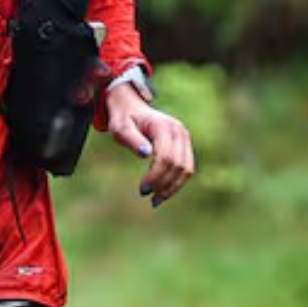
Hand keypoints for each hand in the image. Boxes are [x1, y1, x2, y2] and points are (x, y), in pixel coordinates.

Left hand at [105, 84, 194, 207]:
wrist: (132, 106)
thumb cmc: (124, 119)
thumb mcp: (120, 128)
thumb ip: (131, 139)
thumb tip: (146, 154)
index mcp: (163, 126)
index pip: (166, 157)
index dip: (155, 177)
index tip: (142, 190)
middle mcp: (179, 130)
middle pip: (178, 165)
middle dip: (164, 184)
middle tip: (146, 196)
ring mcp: (185, 137)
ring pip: (187, 169)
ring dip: (173, 187)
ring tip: (156, 200)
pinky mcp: (185, 144)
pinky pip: (187, 167)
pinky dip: (177, 182)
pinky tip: (163, 192)